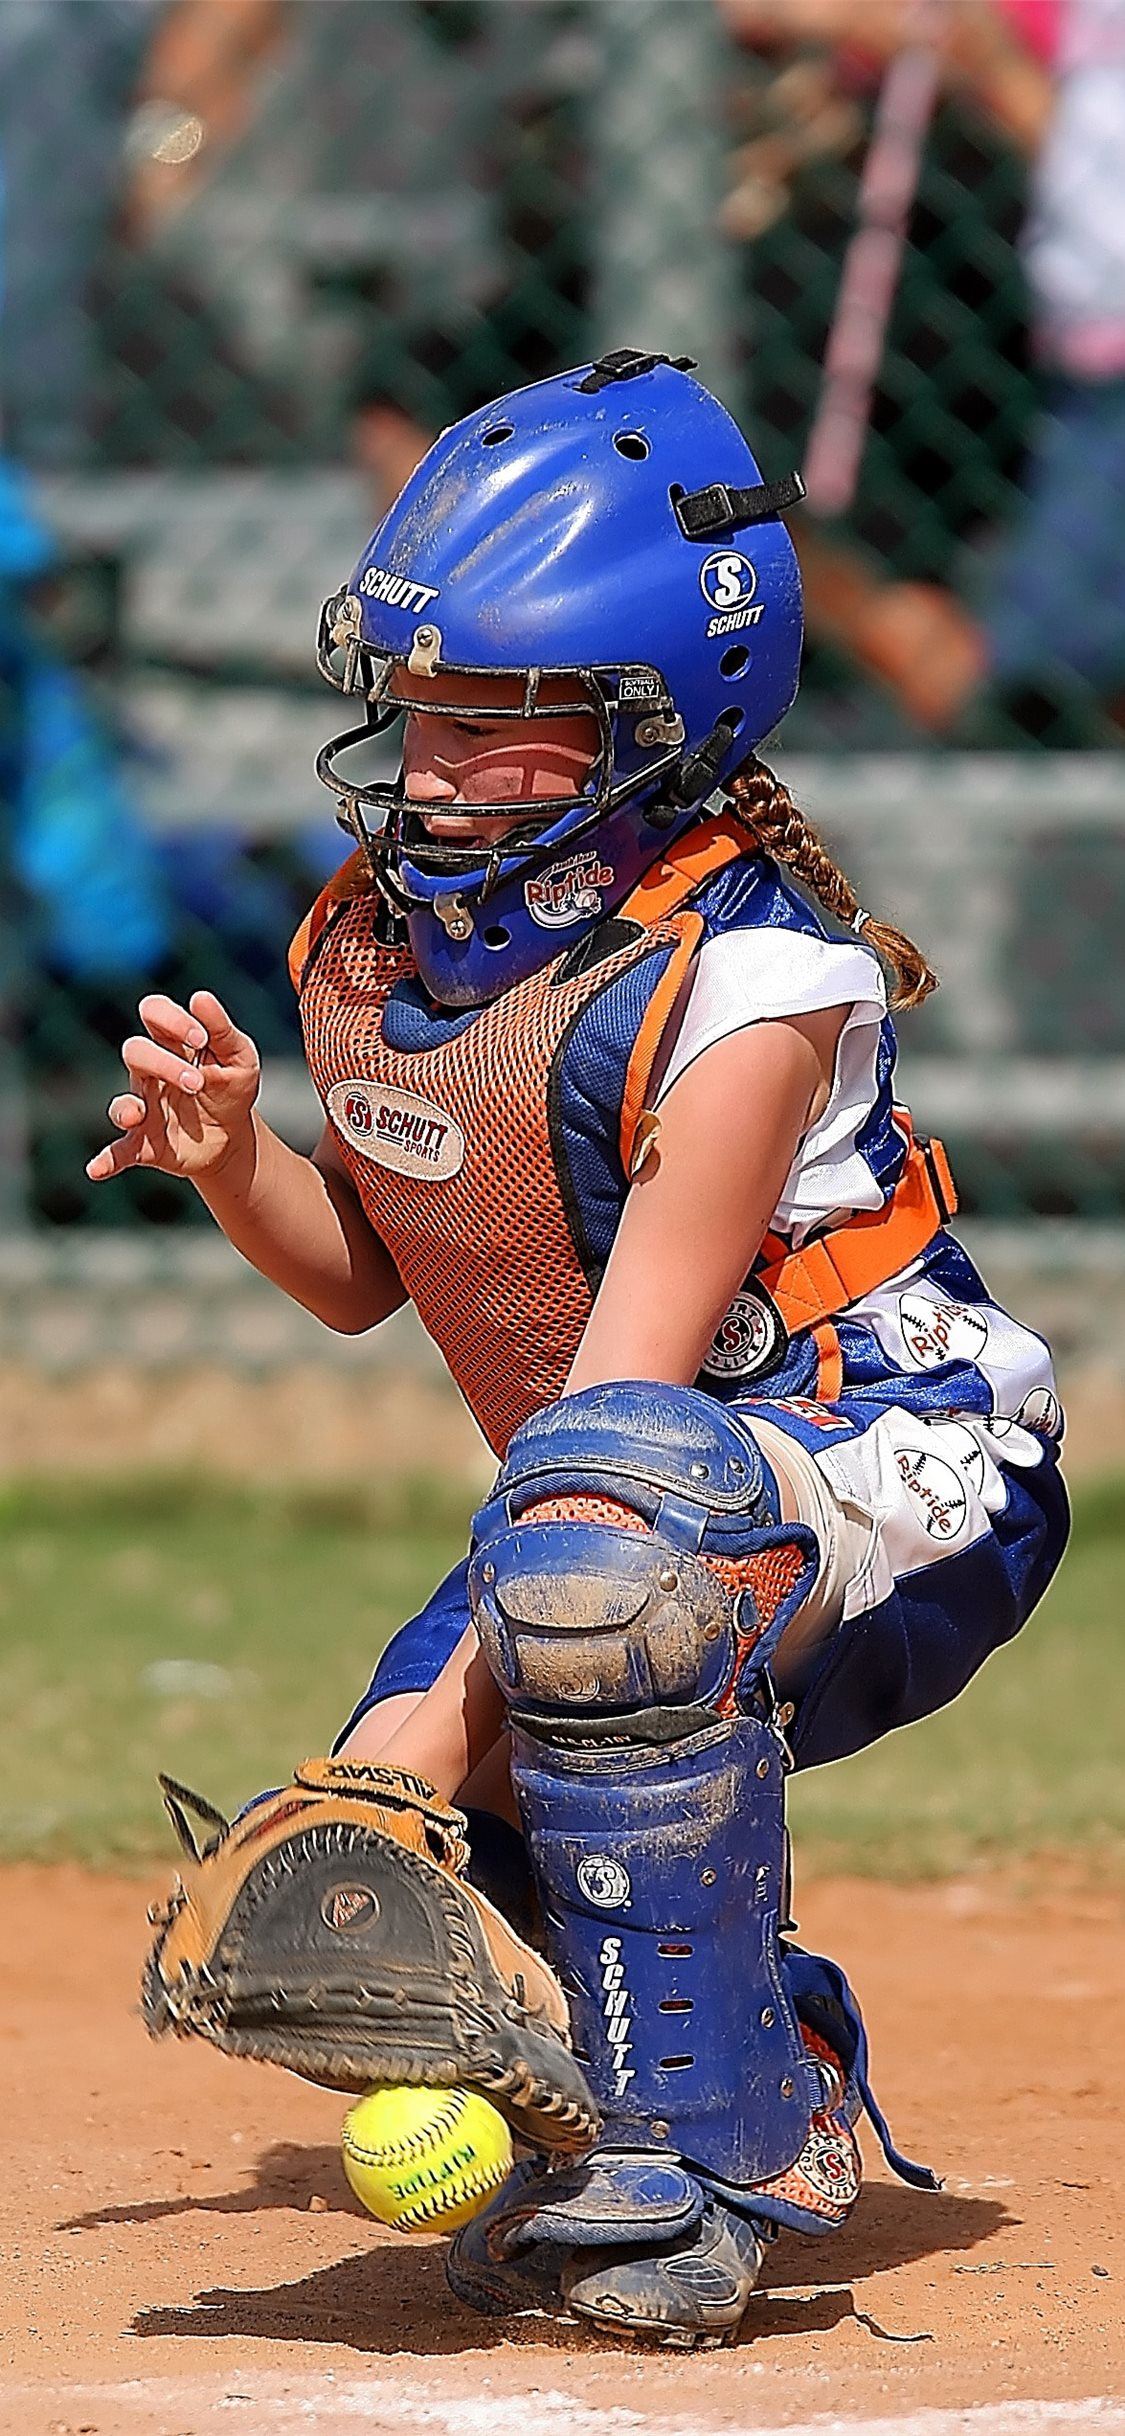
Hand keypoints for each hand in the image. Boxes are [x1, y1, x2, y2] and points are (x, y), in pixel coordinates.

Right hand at [86, 989, 260, 1186]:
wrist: (235, 1137)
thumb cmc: (232, 1087)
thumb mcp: (240, 1056)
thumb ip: (222, 1029)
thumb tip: (200, 997)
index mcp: (173, 1044)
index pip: (153, 1013)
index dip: (171, 1019)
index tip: (200, 1038)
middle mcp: (151, 1073)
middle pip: (135, 1052)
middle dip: (164, 1064)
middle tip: (196, 1083)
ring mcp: (145, 1108)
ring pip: (122, 1102)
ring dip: (128, 1108)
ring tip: (137, 1114)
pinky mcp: (145, 1144)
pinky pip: (119, 1151)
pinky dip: (106, 1160)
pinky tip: (96, 1170)